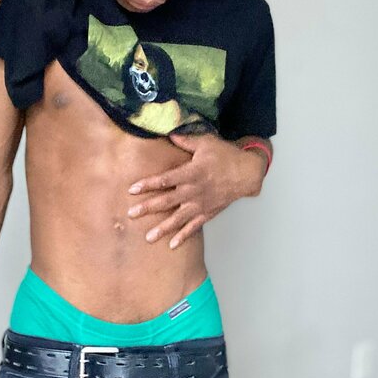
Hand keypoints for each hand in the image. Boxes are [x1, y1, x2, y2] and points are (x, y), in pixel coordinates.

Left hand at [126, 133, 266, 247]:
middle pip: (167, 201)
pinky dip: (183, 236)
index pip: (165, 180)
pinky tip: (172, 245)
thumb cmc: (225, 155)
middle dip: (148, 208)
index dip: (148, 184)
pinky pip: (194, 227)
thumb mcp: (206, 142)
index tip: (132, 190)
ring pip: (178, 219)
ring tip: (148, 238)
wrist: (247, 173)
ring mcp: (201, 204)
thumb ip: (185, 140)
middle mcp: (194, 191)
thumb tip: (168, 132)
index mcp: (191, 173)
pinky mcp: (208, 213)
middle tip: (131, 214)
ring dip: (163, 229)